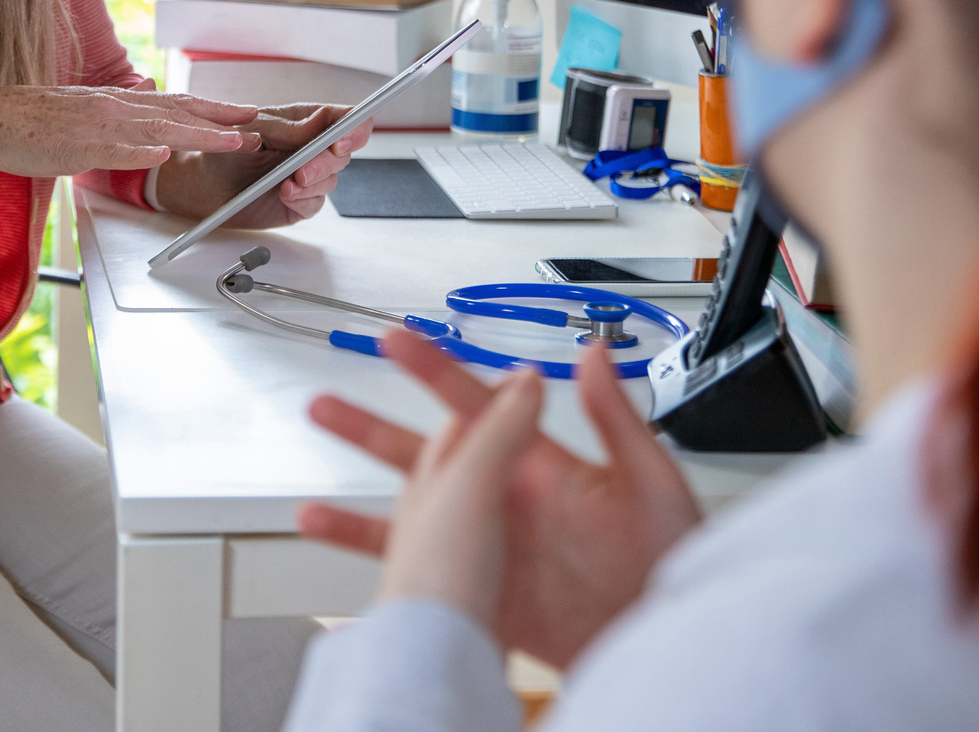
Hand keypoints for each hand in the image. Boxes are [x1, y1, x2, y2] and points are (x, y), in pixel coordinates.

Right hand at [0, 86, 257, 243]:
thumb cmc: (32, 123)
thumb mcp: (84, 118)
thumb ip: (117, 122)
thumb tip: (148, 133)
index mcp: (117, 102)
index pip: (176, 104)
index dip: (214, 109)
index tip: (245, 113)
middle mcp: (115, 106)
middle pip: (179, 111)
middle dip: (223, 118)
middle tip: (260, 123)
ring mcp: (98, 125)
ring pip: (158, 127)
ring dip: (199, 134)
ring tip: (233, 139)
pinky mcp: (77, 143)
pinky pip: (113, 148)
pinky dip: (140, 149)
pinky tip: (164, 152)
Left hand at [155, 102, 373, 226]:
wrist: (204, 182)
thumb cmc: (226, 148)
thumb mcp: (254, 129)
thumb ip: (289, 128)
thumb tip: (322, 121)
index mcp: (306, 122)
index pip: (344, 119)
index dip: (355, 127)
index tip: (347, 137)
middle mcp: (311, 149)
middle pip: (342, 153)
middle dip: (327, 161)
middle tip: (305, 168)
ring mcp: (308, 176)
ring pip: (331, 180)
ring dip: (313, 182)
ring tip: (289, 183)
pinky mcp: (299, 202)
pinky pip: (315, 203)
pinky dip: (304, 199)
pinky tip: (286, 194)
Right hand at [297, 327, 701, 666]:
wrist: (661, 638)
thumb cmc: (669, 561)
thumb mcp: (650, 482)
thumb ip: (615, 419)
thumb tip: (593, 354)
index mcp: (540, 466)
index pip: (477, 406)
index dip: (434, 369)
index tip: (398, 340)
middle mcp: (505, 501)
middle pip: (424, 455)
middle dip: (371, 428)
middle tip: (326, 405)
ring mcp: (489, 547)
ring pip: (409, 515)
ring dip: (358, 501)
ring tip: (308, 497)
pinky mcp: (482, 595)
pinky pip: (417, 575)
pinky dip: (377, 568)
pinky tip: (349, 566)